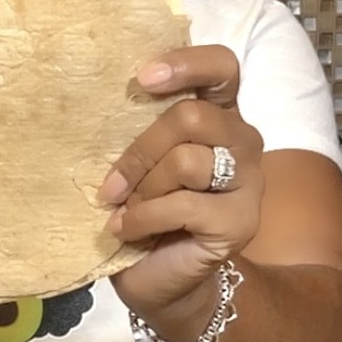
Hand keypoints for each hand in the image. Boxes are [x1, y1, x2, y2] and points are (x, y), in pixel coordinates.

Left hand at [97, 45, 263, 338]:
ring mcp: (248, 181)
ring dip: (143, 189)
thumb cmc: (144, 206)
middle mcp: (241, 139)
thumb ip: (137, 125)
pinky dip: (143, 218)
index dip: (186, 63)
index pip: (221, 66)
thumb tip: (93, 97)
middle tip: (112, 183)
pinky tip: (127, 229)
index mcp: (217, 111)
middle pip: (193, 116)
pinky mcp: (241, 221)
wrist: (161, 278)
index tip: (142, 77)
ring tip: (125, 209)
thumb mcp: (138, 158)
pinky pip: (183, 206)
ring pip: (186, 161)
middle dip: (141, 149)